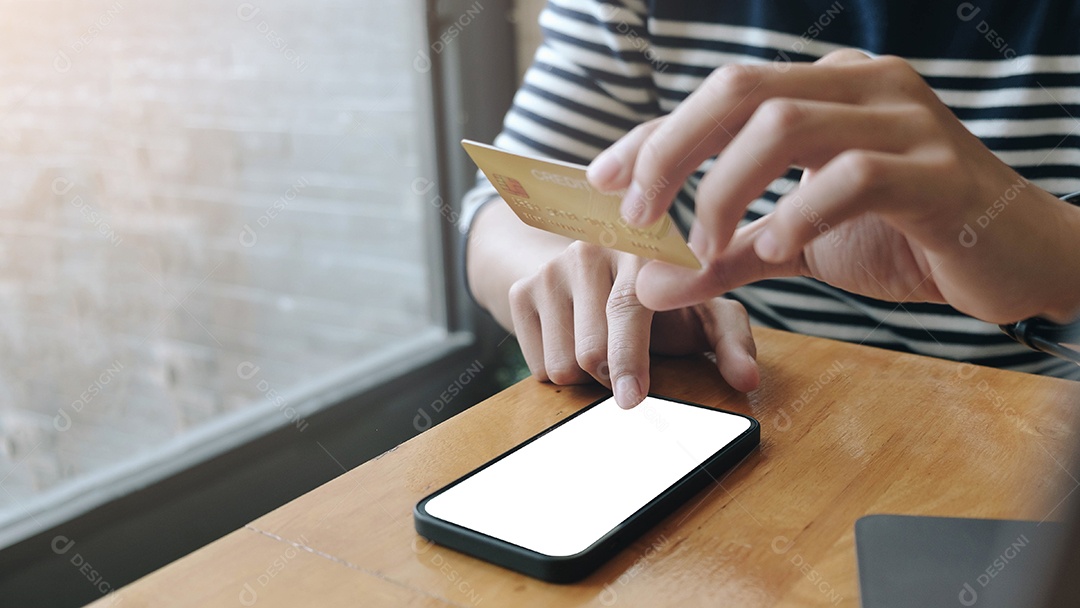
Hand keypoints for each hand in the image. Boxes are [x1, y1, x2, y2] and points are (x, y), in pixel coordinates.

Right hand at [508, 241, 758, 407]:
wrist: (595, 271)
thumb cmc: (661, 300)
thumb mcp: (704, 312)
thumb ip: (732, 341)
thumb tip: (746, 380)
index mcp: (643, 248)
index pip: (628, 307)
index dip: (630, 358)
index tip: (631, 399)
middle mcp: (591, 248)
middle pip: (589, 350)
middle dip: (610, 376)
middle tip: (627, 375)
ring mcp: (550, 269)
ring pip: (561, 364)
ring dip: (585, 378)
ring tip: (603, 351)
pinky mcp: (520, 290)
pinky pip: (537, 365)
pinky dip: (559, 370)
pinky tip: (575, 343)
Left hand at [586, 50, 1079, 323]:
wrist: (1017, 261)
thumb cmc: (907, 237)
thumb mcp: (798, 243)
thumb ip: (726, 256)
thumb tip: (648, 281)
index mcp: (824, 91)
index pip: (718, 98)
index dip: (652, 135)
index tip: (600, 180)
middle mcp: (860, 86)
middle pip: (739, 90)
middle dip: (670, 151)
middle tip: (634, 214)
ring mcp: (904, 121)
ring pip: (786, 125)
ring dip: (723, 191)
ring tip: (701, 248)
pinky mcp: (937, 172)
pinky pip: (855, 175)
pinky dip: (801, 213)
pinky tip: (779, 247)